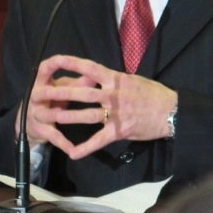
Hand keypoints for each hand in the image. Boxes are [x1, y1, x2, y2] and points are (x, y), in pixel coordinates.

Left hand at [21, 54, 176, 159]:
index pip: (89, 67)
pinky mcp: (120, 130)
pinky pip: (99, 139)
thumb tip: (94, 74)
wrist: (172, 111)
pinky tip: (73, 152)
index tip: (54, 60)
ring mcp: (116, 113)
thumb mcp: (131, 79)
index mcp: (115, 78)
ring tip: (51, 118)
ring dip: (68, 117)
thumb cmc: (152, 93)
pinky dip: (85, 147)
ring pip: (87, 115)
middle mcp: (113, 94)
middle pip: (82, 92)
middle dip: (61, 93)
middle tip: (41, 93)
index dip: (71, 63)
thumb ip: (112, 79)